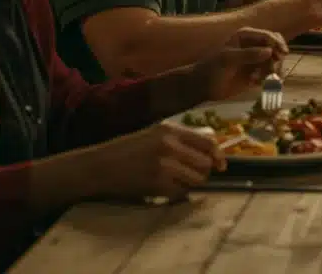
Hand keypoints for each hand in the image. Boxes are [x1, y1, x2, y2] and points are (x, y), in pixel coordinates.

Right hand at [92, 123, 224, 199]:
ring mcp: (164, 165)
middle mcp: (170, 145)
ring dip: (191, 182)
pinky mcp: (157, 184)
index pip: (207, 142)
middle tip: (191, 173)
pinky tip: (163, 186)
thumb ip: (182, 139)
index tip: (222, 164)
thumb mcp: (155, 134)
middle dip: (203, 171)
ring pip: (197, 179)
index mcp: (170, 130)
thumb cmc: (129, 150)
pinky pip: (181, 191)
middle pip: (205, 163)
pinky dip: (177, 192)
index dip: (218, 155)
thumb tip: (213, 150)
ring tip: (176, 180)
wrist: (100, 166)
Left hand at [195, 27, 287, 100]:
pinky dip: (268, 79)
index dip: (277, 43)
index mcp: (246, 36)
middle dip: (277, 59)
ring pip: (276, 62)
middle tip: (273, 70)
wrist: (204, 86)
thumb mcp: (228, 59)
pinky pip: (271, 74)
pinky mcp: (258, 73)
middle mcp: (254, 45)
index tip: (282, 53)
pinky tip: (255, 83)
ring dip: (272, 71)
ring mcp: (257, 59)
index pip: (268, 35)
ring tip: (260, 80)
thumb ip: (248, 54)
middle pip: (276, 48)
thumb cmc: (212, 68)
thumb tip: (270, 51)